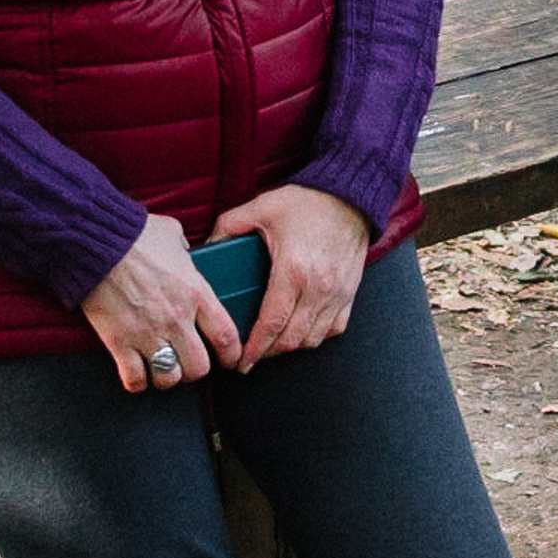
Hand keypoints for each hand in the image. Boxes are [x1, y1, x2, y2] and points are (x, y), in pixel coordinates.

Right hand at [81, 212, 242, 394]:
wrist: (96, 243)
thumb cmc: (135, 235)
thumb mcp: (174, 236)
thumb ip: (185, 251)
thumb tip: (183, 254)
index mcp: (196, 294)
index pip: (226, 336)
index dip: (231, 355)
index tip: (230, 360)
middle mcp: (176, 319)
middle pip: (199, 367)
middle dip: (196, 369)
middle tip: (188, 362)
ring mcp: (147, 333)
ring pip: (169, 378)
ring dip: (167, 377)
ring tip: (163, 368)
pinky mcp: (119, 342)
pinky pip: (134, 379)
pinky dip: (137, 381)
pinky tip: (137, 371)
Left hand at [210, 183, 370, 366]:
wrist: (351, 195)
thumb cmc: (307, 202)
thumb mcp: (262, 207)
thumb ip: (229, 225)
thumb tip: (206, 246)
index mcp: (292, 270)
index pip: (271, 324)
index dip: (254, 349)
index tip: (241, 362)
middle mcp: (318, 287)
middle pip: (291, 339)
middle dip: (267, 353)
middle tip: (251, 356)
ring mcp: (337, 292)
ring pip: (313, 338)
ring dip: (291, 346)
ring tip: (273, 344)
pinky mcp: (350, 291)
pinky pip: (335, 328)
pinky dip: (317, 335)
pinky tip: (302, 331)